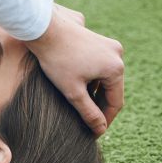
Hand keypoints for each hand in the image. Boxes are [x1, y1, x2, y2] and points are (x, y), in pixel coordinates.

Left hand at [24, 4, 123, 136]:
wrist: (44, 30)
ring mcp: (109, 46)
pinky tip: (76, 88)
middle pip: (111, 90)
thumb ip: (88, 112)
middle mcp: (117, 55)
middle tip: (86, 123)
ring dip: (94, 94)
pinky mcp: (98, 41)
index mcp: (115, 68)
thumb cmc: (57, 60)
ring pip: (104, 79)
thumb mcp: (72, 91)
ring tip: (80, 108)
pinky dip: (90, 80)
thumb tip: (100, 130)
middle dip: (99, 107)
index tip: (94, 133)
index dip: (105, 120)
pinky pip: (99, 67)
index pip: (116, 102)